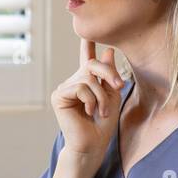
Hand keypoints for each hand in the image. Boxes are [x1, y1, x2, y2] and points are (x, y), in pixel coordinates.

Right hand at [51, 39, 125, 157]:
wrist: (92, 145)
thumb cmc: (103, 125)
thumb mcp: (112, 96)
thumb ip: (110, 75)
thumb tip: (108, 51)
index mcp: (86, 82)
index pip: (87, 60)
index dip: (87, 45)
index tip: (87, 32)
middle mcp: (73, 82)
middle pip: (92, 65)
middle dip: (109, 74)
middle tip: (119, 85)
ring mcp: (64, 89)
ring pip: (88, 78)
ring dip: (101, 95)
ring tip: (101, 110)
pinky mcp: (58, 96)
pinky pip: (80, 87)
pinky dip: (90, 99)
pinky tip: (88, 111)